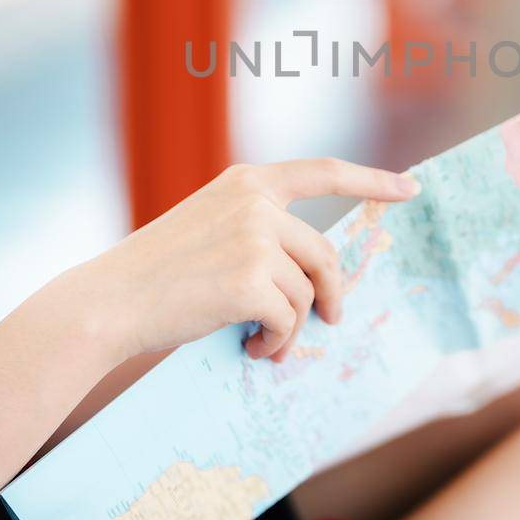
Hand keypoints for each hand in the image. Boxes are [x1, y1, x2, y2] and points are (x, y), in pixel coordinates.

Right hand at [74, 159, 420, 364]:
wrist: (109, 301)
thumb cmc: (158, 273)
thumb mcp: (211, 228)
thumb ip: (260, 234)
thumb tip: (316, 280)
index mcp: (247, 181)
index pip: (323, 171)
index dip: (372, 180)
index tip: (410, 187)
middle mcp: (256, 202)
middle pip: (324, 253)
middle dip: (329, 293)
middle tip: (330, 321)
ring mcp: (255, 238)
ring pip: (306, 293)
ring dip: (292, 328)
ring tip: (262, 344)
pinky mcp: (251, 280)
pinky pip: (289, 321)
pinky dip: (276, 343)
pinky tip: (248, 348)